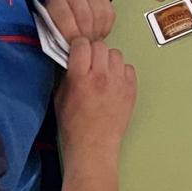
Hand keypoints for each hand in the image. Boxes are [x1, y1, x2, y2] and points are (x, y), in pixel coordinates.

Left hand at [44, 0, 113, 43]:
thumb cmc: (57, 22)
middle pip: (84, 17)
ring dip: (96, 33)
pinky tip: (97, 34)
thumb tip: (69, 49)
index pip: (65, 17)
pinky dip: (105, 28)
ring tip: (90, 42)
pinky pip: (109, 15)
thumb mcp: (50, 28)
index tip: (74, 47)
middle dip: (85, 36)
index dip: (70, 35)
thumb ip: (57, 36)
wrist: (66, 9)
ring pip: (99, 16)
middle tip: (84, 46)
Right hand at [54, 37, 135, 159]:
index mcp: (80, 78)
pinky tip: (113, 82)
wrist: (93, 146)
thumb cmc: (73, 125)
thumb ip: (67, 75)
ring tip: (102, 72)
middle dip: (92, 51)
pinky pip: (128, 68)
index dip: (78, 46)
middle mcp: (101, 77)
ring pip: (116, 54)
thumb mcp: (59, 98)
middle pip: (100, 46)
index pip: (82, 44)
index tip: (76, 52)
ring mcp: (119, 83)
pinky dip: (121, 71)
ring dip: (107, 60)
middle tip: (89, 62)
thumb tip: (72, 59)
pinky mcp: (131, 90)